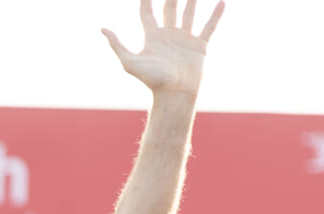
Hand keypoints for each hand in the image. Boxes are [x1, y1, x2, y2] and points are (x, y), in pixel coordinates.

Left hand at [103, 1, 222, 99]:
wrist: (174, 94)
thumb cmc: (151, 80)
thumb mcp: (130, 62)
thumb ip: (117, 45)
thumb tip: (102, 29)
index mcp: (152, 38)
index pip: (146, 13)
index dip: (145, 0)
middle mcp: (168, 35)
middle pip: (169, 8)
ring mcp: (184, 39)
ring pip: (188, 13)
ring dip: (191, 0)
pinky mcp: (199, 46)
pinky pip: (208, 27)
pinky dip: (215, 15)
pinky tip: (221, 2)